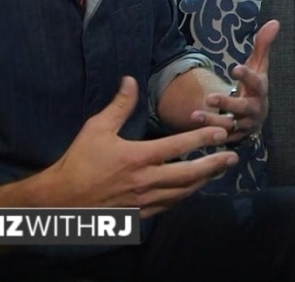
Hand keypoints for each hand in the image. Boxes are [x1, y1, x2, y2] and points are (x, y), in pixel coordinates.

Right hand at [48, 76, 238, 217]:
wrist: (61, 201)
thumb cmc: (79, 162)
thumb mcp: (96, 129)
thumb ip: (119, 106)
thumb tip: (130, 80)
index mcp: (138, 157)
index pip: (178, 146)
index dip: (203, 139)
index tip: (222, 133)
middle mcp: (146, 181)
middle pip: (189, 174)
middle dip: (214, 164)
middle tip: (233, 157)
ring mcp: (144, 200)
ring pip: (183, 192)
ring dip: (203, 181)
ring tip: (218, 171)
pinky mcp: (140, 215)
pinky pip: (169, 205)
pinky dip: (184, 196)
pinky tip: (192, 189)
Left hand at [193, 19, 277, 143]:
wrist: (254, 114)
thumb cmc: (254, 85)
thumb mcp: (258, 65)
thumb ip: (263, 44)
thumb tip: (274, 21)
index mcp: (261, 90)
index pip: (256, 82)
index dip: (246, 75)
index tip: (234, 67)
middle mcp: (255, 109)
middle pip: (243, 108)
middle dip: (227, 104)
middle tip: (209, 97)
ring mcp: (245, 125)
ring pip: (230, 126)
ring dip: (212, 121)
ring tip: (195, 115)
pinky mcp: (234, 137)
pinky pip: (222, 137)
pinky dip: (209, 133)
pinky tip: (194, 125)